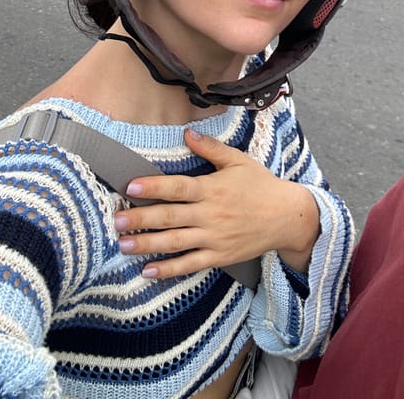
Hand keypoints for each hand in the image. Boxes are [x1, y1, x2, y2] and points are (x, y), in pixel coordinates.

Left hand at [114, 129, 319, 279]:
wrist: (287, 217)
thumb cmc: (261, 186)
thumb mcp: (238, 161)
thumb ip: (211, 148)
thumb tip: (187, 133)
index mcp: (213, 188)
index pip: (178, 187)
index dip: (154, 187)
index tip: (130, 187)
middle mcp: (211, 214)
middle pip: (171, 217)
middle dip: (141, 219)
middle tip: (116, 221)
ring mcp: (214, 238)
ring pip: (176, 243)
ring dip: (148, 244)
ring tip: (124, 245)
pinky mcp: (219, 256)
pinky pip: (190, 265)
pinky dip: (169, 269)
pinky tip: (148, 271)